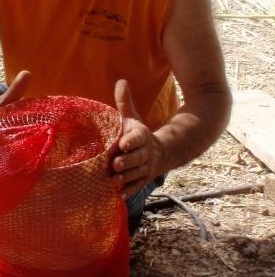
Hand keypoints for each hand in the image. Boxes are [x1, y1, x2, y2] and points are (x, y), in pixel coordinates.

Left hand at [112, 79, 163, 197]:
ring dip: (126, 177)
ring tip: (114, 179)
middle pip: (137, 157)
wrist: (162, 153)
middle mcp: (145, 153)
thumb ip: (125, 102)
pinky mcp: (143, 178)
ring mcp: (145, 167)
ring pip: (137, 173)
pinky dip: (129, 191)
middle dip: (127, 161)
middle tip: (115, 163)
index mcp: (141, 136)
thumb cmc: (138, 134)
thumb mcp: (133, 118)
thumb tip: (121, 81)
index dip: (131, 140)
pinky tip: (120, 195)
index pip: (137, 137)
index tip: (122, 143)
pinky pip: (137, 185)